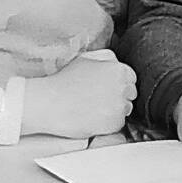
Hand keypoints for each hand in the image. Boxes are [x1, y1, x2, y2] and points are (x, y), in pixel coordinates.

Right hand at [22, 51, 136, 138]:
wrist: (50, 104)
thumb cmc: (64, 82)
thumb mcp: (85, 59)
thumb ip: (106, 58)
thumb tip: (115, 62)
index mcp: (118, 69)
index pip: (131, 77)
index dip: (118, 83)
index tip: (107, 89)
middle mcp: (123, 87)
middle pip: (130, 94)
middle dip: (118, 96)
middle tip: (99, 100)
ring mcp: (120, 106)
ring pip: (125, 109)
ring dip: (114, 110)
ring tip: (94, 109)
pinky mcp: (115, 123)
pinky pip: (119, 124)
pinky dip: (109, 123)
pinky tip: (93, 118)